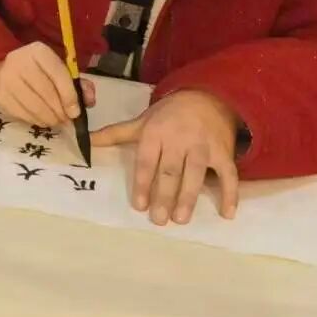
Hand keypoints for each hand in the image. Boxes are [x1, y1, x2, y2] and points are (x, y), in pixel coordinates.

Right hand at [0, 43, 95, 127]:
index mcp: (38, 52)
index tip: (76, 112)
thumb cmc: (35, 70)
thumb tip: (89, 101)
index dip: (70, 96)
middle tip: (67, 120)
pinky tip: (42, 120)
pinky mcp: (0, 97)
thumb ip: (76, 83)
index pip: (58, 75)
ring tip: (56, 121)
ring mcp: (7, 80)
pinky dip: (37, 121)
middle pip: (47, 94)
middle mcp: (20, 62)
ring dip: (50, 119)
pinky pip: (24, 115)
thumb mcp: (56, 68)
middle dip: (61, 112)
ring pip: (35, 107)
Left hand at [90, 89, 241, 224]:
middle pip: (170, 171)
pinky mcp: (223, 152)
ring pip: (195, 173)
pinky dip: (230, 193)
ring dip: (189, 197)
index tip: (139, 205)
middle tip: (159, 220)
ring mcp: (203, 146)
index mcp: (156, 133)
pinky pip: (229, 174)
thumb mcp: (142, 121)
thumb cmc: (169, 114)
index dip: (142, 183)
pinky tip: (228, 214)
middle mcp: (179, 139)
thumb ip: (115, 134)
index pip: (147, 161)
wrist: (208, 96)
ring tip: (181, 219)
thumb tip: (85, 140)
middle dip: (164, 195)